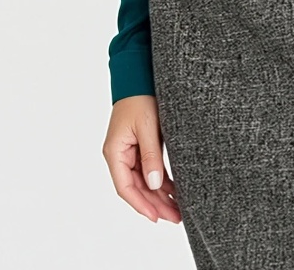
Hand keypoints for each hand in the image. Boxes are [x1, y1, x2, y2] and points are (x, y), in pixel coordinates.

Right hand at [102, 95, 181, 223]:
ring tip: (178, 209)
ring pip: (144, 181)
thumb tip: (154, 185)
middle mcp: (119, 155)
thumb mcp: (148, 127)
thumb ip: (151, 156)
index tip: (156, 217)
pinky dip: (161, 180)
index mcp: (115, 152)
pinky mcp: (139, 146)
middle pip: (136, 187)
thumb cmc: (140, 97)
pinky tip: (174, 191)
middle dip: (155, 204)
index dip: (141, 204)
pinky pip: (149, 169)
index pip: (125, 187)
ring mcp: (129, 152)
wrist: (139, 76)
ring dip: (159, 195)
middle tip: (176, 217)